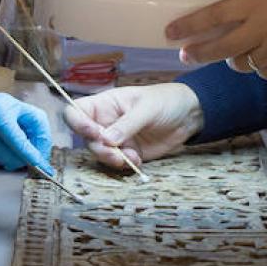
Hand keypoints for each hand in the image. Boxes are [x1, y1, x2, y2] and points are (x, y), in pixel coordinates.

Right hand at [63, 84, 203, 172]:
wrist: (190, 116)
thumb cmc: (166, 101)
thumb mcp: (146, 108)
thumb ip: (127, 124)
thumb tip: (106, 139)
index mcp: (104, 104)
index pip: (76, 111)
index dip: (77, 122)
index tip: (93, 132)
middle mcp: (105, 122)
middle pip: (86, 138)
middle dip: (99, 148)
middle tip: (115, 152)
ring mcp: (116, 139)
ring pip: (100, 153)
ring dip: (111, 159)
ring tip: (130, 157)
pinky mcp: (128, 153)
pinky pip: (117, 163)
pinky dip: (125, 165)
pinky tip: (138, 160)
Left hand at [166, 0, 266, 80]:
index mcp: (257, 4)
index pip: (213, 16)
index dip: (189, 26)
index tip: (171, 32)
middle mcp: (261, 31)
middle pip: (219, 49)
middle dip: (197, 53)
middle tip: (185, 55)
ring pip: (241, 64)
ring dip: (233, 58)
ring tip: (233, 51)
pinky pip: (264, 72)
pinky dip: (259, 67)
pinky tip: (262, 58)